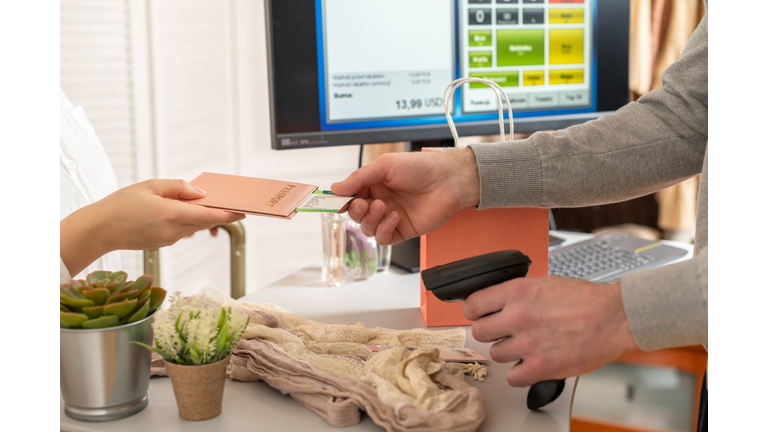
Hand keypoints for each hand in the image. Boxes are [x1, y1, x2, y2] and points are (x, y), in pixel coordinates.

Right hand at [61, 179, 244, 275]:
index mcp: (171, 214)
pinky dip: (186, 220)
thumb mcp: (150, 186)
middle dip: (219, 214)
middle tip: (233, 205)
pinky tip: (182, 210)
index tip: (243, 211)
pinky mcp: (163, 243)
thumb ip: (178, 188)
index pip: (208, 216)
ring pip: (193, 226)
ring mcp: (169, 240)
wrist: (100, 230)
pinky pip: (181, 230)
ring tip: (205, 202)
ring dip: (200, 216)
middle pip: (204, 222)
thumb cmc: (122, 204)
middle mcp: (173, 231)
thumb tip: (200, 194)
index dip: (228, 214)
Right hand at [331, 148, 480, 244]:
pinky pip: (384, 238)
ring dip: (371, 219)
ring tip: (383, 207)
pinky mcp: (403, 230)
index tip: (332, 202)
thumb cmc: (422, 167)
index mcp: (375, 184)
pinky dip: (384, 229)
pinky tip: (394, 217)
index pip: (351, 196)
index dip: (341, 200)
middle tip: (364, 203)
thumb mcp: (385, 166)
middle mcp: (381, 201)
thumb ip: (359, 178)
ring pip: (367, 228)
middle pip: (356, 215)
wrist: (448, 180)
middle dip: (356, 210)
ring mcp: (391, 216)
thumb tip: (337, 188)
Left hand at [463, 277, 638, 386]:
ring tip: (526, 346)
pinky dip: (521, 373)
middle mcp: (518, 317)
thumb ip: (519, 295)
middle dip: (491, 332)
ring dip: (508, 352)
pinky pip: (513, 377)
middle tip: (503, 333)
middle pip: (479, 332)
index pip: (473, 305)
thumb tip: (499, 303)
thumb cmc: (587, 300)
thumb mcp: (545, 284)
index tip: (479, 315)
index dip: (475, 311)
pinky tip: (531, 364)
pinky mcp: (540, 366)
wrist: (615, 317)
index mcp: (517, 292)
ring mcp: (528, 343)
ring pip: (496, 354)